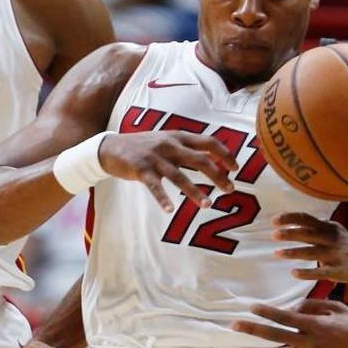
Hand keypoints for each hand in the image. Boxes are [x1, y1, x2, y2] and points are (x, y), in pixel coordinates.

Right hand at [98, 132, 237, 211]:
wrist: (112, 147)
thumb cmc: (144, 146)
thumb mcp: (167, 140)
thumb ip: (188, 147)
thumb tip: (213, 157)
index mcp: (178, 136)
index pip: (208, 142)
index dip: (224, 154)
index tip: (236, 168)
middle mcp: (169, 145)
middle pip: (200, 160)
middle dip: (218, 175)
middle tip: (230, 189)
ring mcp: (155, 158)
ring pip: (180, 176)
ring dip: (195, 192)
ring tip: (207, 205)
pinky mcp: (141, 170)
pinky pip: (155, 187)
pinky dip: (163, 199)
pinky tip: (171, 210)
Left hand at [232, 300, 347, 347]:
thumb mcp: (335, 307)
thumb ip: (311, 306)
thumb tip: (290, 309)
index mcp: (316, 325)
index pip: (285, 317)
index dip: (267, 312)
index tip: (251, 306)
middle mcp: (311, 343)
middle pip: (276, 336)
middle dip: (254, 330)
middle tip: (234, 325)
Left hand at [271, 212, 347, 281]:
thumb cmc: (347, 244)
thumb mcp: (333, 230)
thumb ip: (315, 226)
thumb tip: (291, 220)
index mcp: (328, 228)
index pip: (306, 219)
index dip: (290, 219)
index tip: (273, 221)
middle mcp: (331, 239)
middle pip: (308, 234)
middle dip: (290, 233)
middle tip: (273, 235)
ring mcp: (336, 255)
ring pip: (312, 253)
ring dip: (294, 252)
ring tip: (277, 253)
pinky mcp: (340, 271)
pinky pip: (322, 272)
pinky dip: (307, 273)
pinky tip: (294, 273)